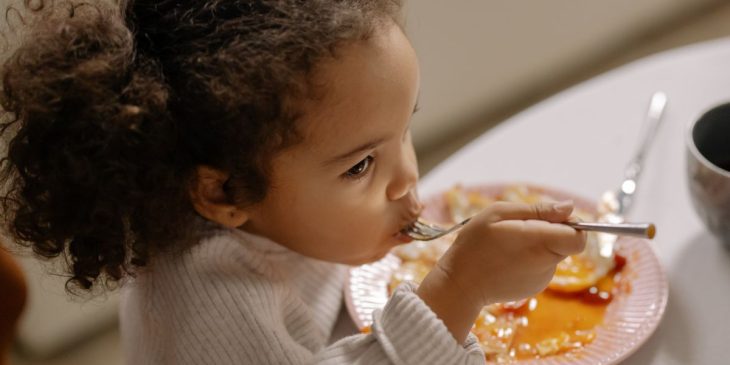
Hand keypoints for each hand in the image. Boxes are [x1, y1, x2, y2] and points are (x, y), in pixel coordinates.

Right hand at [416, 200, 585, 342]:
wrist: (460, 284)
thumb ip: (537, 210)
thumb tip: (569, 207)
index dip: (571, 224)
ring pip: (554, 254)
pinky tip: (507, 259)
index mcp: (540, 242)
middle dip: (550, 232)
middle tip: (519, 230)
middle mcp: (546, 263)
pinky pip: (542, 266)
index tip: (549, 219)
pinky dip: (530, 259)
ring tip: (507, 245)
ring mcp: (542, 279)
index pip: (579, 236)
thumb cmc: (474, 244)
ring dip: (538, 245)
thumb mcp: (498, 214)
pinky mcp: (535, 287)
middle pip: (567, 243)